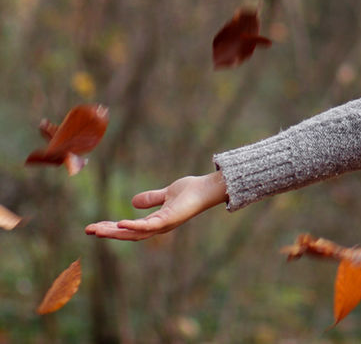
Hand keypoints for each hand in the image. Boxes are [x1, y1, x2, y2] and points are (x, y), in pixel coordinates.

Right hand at [84, 171, 227, 240]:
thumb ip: (151, 199)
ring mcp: (163, 225)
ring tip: (96, 229)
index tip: (93, 226)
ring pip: (134, 233)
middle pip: (127, 234)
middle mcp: (157, 227)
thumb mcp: (166, 193)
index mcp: (155, 221)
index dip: (111, 228)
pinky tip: (119, 223)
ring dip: (114, 232)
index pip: (128, 228)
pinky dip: (134, 226)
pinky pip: (148, 226)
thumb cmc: (191, 192)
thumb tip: (133, 202)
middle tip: (88, 230)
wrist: (207, 189)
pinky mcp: (169, 220)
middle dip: (107, 232)